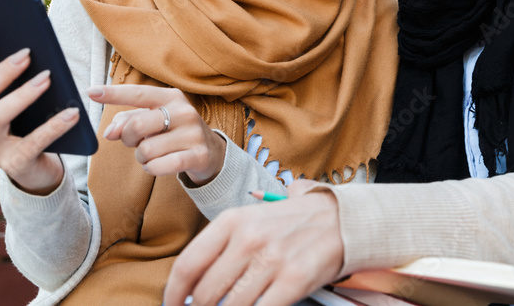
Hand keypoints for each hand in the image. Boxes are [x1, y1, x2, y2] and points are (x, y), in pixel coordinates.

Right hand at [0, 26, 80, 194]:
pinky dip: (53, 127)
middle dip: (1, 73)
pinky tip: (72, 113)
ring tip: (47, 78)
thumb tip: (27, 46)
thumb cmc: (30, 124)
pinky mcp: (15, 165)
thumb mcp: (20, 100)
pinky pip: (33, 143)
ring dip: (23, 95)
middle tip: (26, 54)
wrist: (39, 169)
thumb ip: (16, 79)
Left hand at [86, 84, 226, 185]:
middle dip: (128, 139)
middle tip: (136, 143)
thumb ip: (129, 121)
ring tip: (152, 155)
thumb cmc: (173, 133)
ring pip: (146, 150)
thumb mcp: (154, 120)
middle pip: (137, 125)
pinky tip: (158, 166)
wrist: (210, 152)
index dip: (113, 93)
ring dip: (142, 158)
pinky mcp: (198, 155)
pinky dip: (152, 169)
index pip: (138, 93)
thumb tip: (109, 132)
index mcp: (171, 97)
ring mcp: (193, 133)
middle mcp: (184, 111)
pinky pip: (160, 166)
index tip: (90, 91)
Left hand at [164, 190, 343, 305]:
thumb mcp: (250, 221)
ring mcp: (272, 260)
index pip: (188, 265)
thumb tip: (192, 286)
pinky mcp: (293, 280)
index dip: (173, 294)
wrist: (340, 219)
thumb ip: (221, 249)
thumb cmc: (289, 223)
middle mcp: (248, 239)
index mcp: (232, 220)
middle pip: (206, 293)